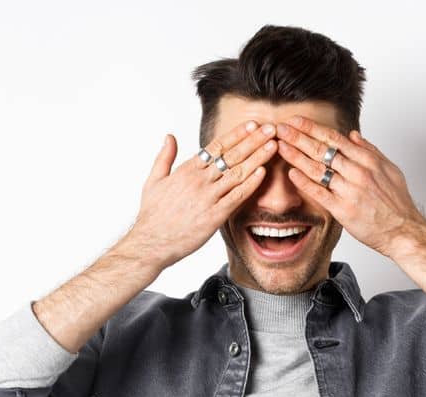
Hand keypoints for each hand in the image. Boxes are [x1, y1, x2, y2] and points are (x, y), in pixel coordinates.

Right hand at [121, 121, 277, 270]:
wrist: (151, 242)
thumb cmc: (153, 213)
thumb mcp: (154, 180)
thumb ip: (164, 157)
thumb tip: (170, 136)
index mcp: (186, 170)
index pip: (216, 146)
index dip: (236, 134)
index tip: (252, 124)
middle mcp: (199, 180)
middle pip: (231, 155)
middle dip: (253, 140)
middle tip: (271, 128)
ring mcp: (208, 197)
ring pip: (237, 173)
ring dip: (258, 158)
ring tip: (274, 145)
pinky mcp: (215, 216)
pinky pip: (237, 196)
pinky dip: (251, 183)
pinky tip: (264, 172)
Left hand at [274, 115, 425, 256]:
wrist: (404, 231)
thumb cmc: (397, 204)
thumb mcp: (390, 170)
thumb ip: (370, 151)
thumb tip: (353, 135)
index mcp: (368, 161)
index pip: (335, 138)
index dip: (312, 128)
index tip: (296, 121)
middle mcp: (358, 173)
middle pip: (322, 150)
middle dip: (298, 137)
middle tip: (280, 128)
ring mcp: (350, 191)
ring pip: (318, 169)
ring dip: (296, 156)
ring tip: (280, 146)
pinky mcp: (343, 210)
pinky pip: (320, 193)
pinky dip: (304, 183)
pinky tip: (291, 173)